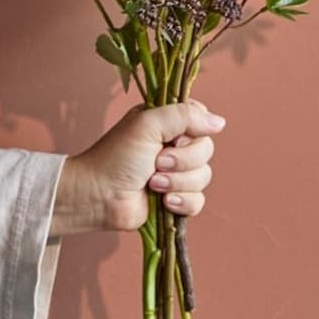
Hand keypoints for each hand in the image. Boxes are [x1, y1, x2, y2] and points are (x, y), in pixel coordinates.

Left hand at [50, 101, 225, 235]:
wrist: (98, 196)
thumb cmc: (116, 156)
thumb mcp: (148, 124)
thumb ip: (184, 115)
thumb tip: (219, 122)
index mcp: (167, 123)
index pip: (202, 120)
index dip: (193, 132)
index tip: (173, 137)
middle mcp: (173, 145)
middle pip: (206, 150)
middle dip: (182, 161)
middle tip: (156, 162)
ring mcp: (175, 173)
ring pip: (204, 177)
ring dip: (177, 182)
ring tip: (152, 183)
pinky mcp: (175, 198)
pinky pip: (198, 200)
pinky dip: (181, 202)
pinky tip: (163, 202)